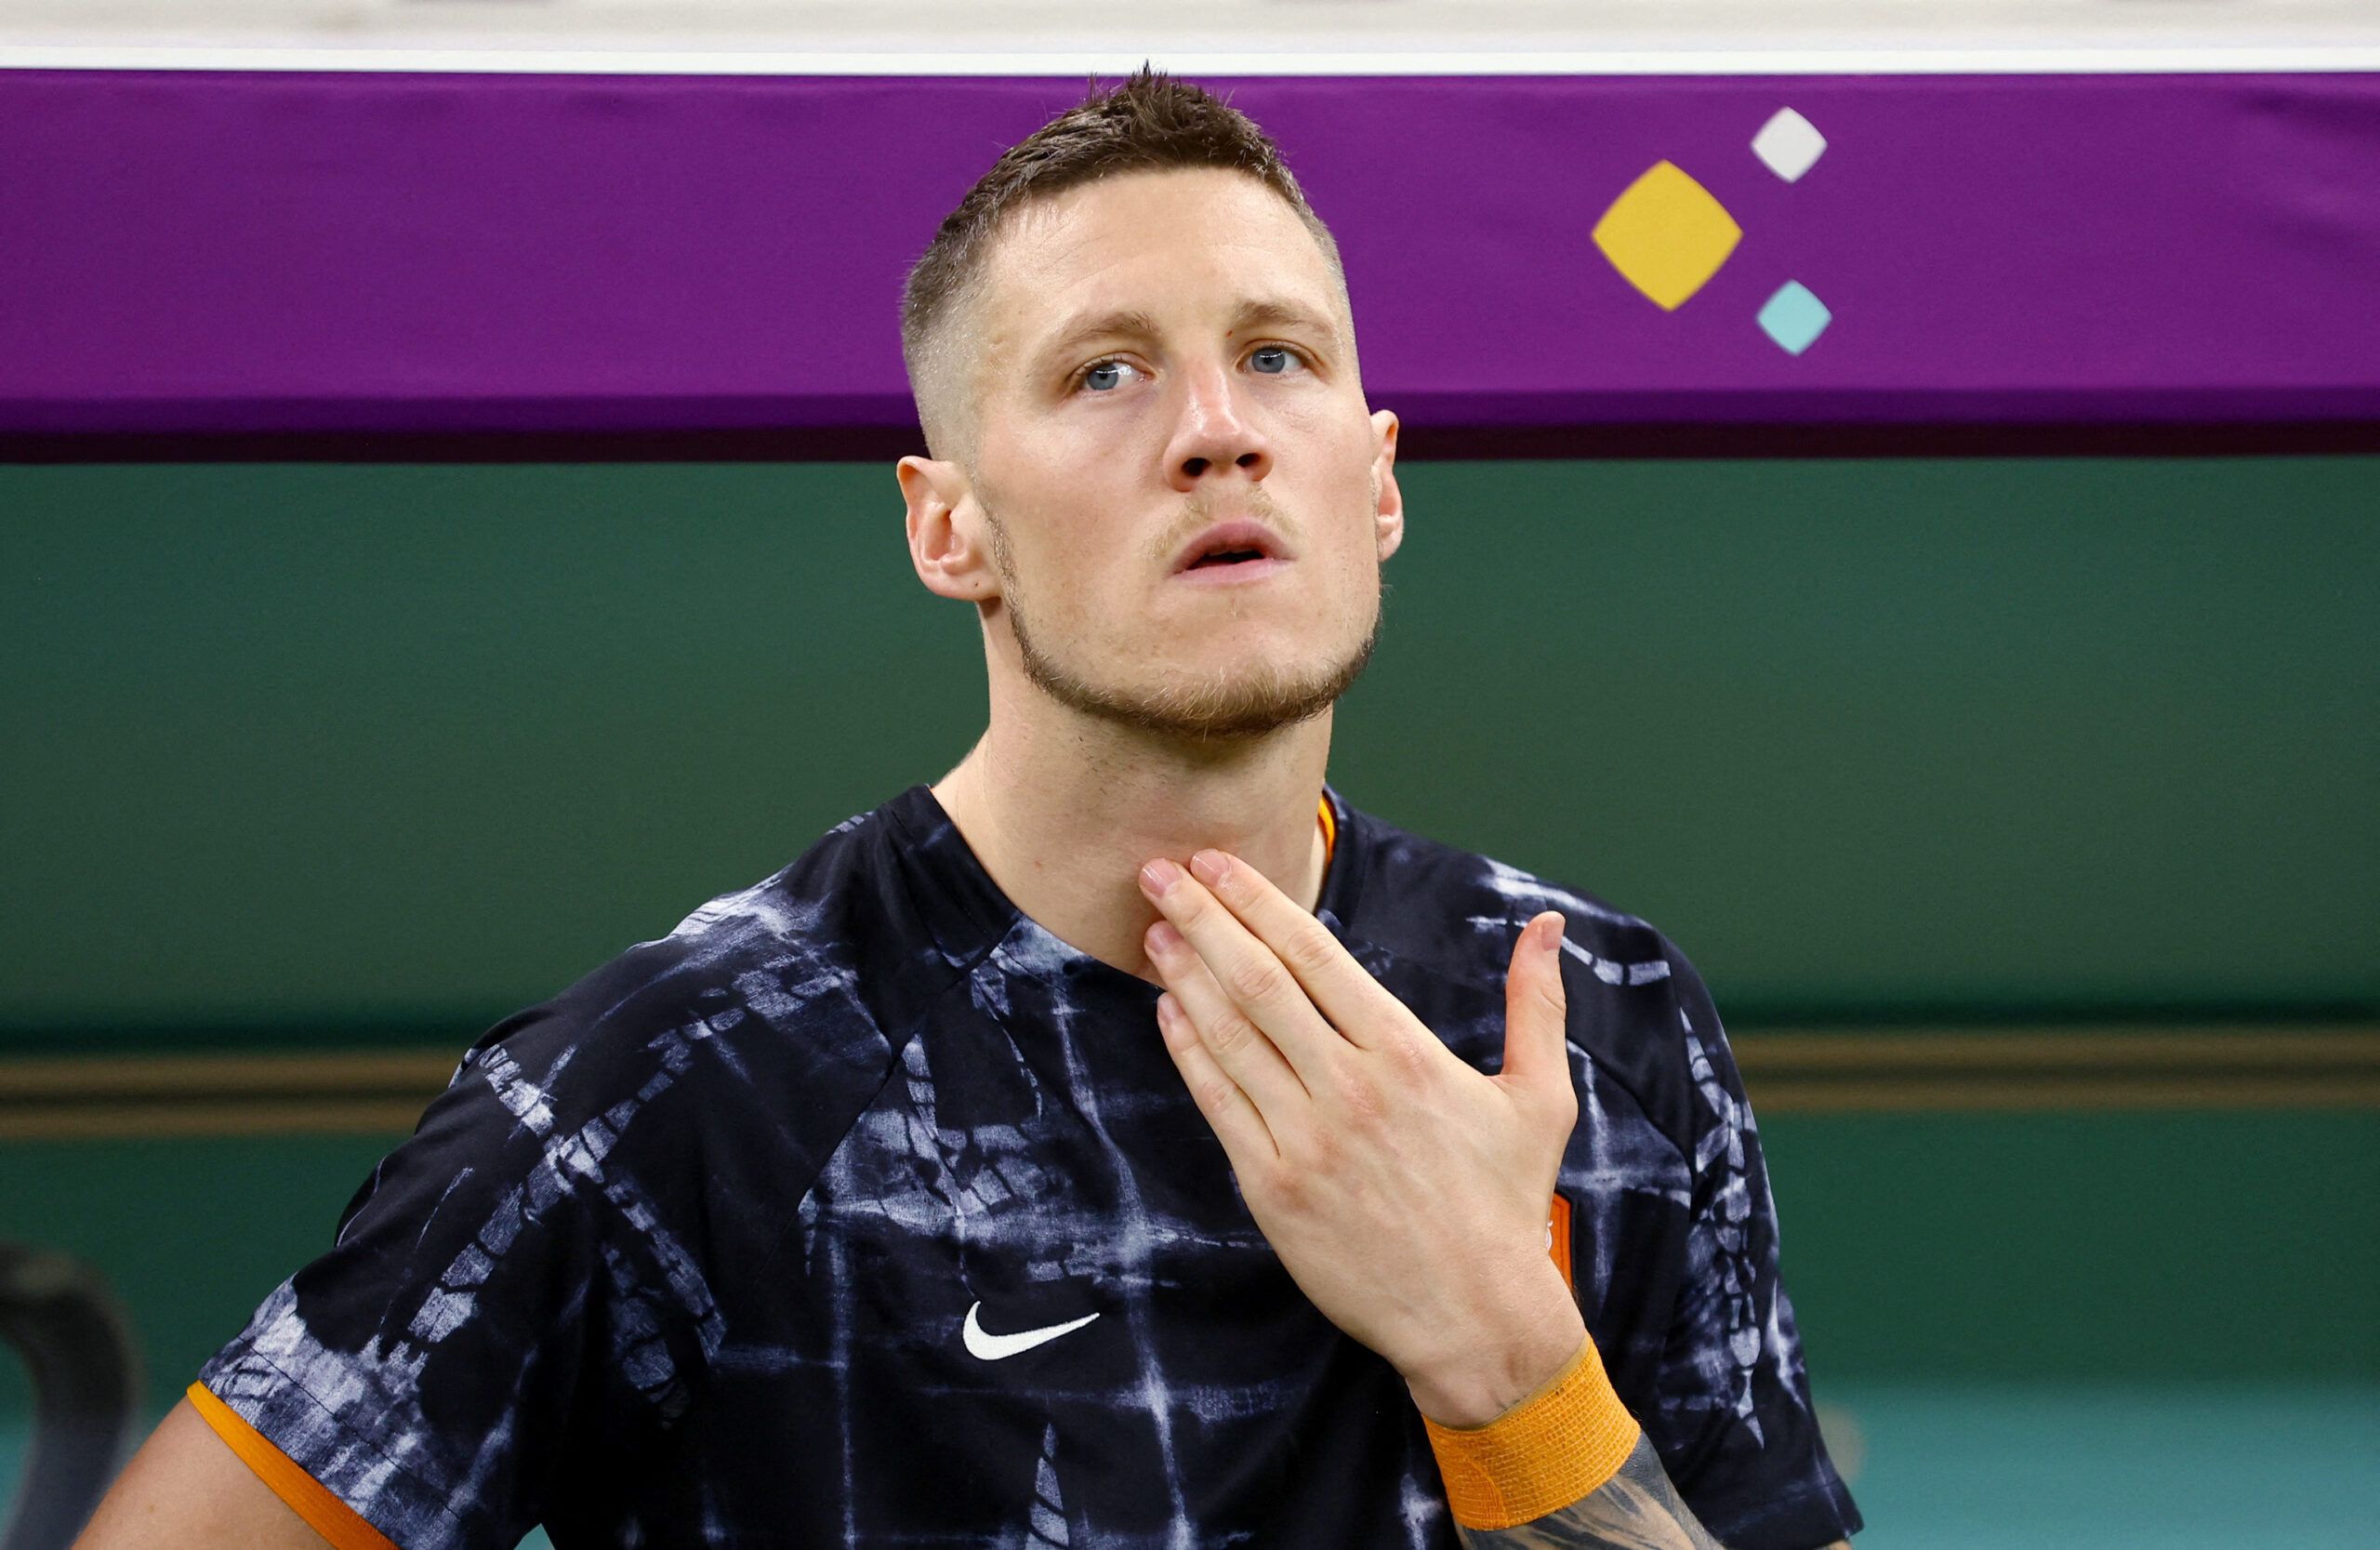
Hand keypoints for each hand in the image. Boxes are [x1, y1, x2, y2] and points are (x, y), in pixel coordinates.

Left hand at [1136, 848, 1587, 1426]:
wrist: (1476, 1317)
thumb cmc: (1506, 1204)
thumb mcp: (1540, 1098)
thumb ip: (1537, 1003)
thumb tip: (1546, 926)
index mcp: (1407, 1054)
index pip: (1316, 955)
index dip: (1259, 902)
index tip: (1218, 864)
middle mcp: (1350, 1088)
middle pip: (1259, 982)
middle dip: (1203, 919)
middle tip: (1160, 874)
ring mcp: (1306, 1140)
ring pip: (1230, 1037)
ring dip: (1185, 976)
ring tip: (1154, 931)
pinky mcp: (1274, 1189)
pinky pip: (1218, 1105)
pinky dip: (1189, 1052)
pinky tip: (1169, 1012)